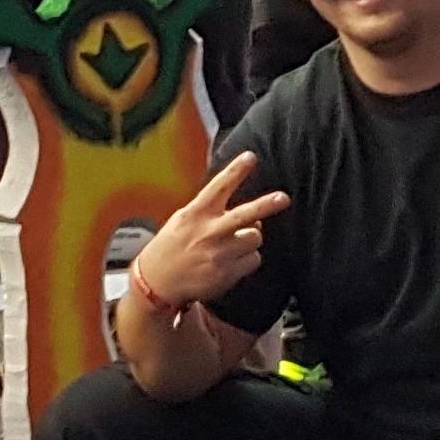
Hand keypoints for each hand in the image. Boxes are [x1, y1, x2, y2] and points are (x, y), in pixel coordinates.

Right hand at [130, 153, 290, 311]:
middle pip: (244, 215)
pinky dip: (248, 260)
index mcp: (195, 214)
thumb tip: (253, 218)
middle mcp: (208, 232)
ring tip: (234, 245)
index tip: (250, 157)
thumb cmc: (170, 248)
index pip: (218, 187)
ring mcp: (219, 253)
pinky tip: (232, 262)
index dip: (236, 171)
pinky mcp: (227, 273)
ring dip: (250, 240)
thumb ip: (213, 214)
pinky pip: (254, 260)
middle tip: (283, 198)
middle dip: (266, 205)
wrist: (156, 283)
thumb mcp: (183, 221)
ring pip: (255, 238)